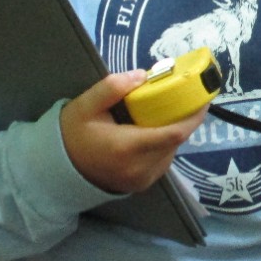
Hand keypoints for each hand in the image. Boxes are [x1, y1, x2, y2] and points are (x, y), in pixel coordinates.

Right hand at [60, 71, 205, 193]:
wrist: (58, 169)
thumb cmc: (73, 134)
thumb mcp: (86, 105)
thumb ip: (112, 87)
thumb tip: (142, 76)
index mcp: (127, 148)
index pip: (174, 134)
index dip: (193, 117)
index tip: (202, 99)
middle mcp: (139, 168)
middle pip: (175, 141)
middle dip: (182, 120)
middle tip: (181, 100)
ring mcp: (141, 180)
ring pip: (171, 152)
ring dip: (172, 133)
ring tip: (166, 114)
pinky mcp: (141, 185)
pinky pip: (162, 161)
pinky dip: (163, 145)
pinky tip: (154, 131)